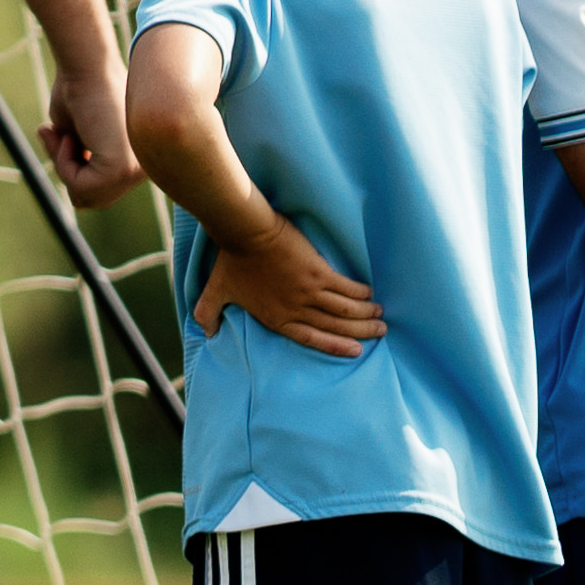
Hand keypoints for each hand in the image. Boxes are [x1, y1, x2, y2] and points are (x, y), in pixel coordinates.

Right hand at [38, 48, 138, 204]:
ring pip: (85, 196)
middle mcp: (143, 169)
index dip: (69, 166)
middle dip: (64, 170)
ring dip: (62, 166)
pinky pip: (81, 186)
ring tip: (62, 133)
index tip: (56, 132)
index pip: (99, 190)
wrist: (88, 66)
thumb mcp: (77, 133)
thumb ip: (80, 161)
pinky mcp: (122, 169)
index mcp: (138, 160)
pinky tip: (68, 136)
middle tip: (53, 133)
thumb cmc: (80, 89)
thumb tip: (74, 190)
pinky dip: (63, 163)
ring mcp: (135, 171)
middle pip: (93, 199)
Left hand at [204, 211, 385, 357]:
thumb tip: (204, 332)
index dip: (335, 346)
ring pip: (346, 310)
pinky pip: (347, 288)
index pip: (311, 338)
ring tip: (380, 316)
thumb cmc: (231, 261)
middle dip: (361, 332)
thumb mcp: (215, 292)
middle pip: (336, 326)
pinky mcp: (319, 273)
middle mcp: (296, 309)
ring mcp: (309, 292)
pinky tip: (370, 295)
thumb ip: (209, 313)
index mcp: (276, 318)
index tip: (356, 350)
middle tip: (379, 332)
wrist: (245, 233)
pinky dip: (361, 293)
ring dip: (366, 315)